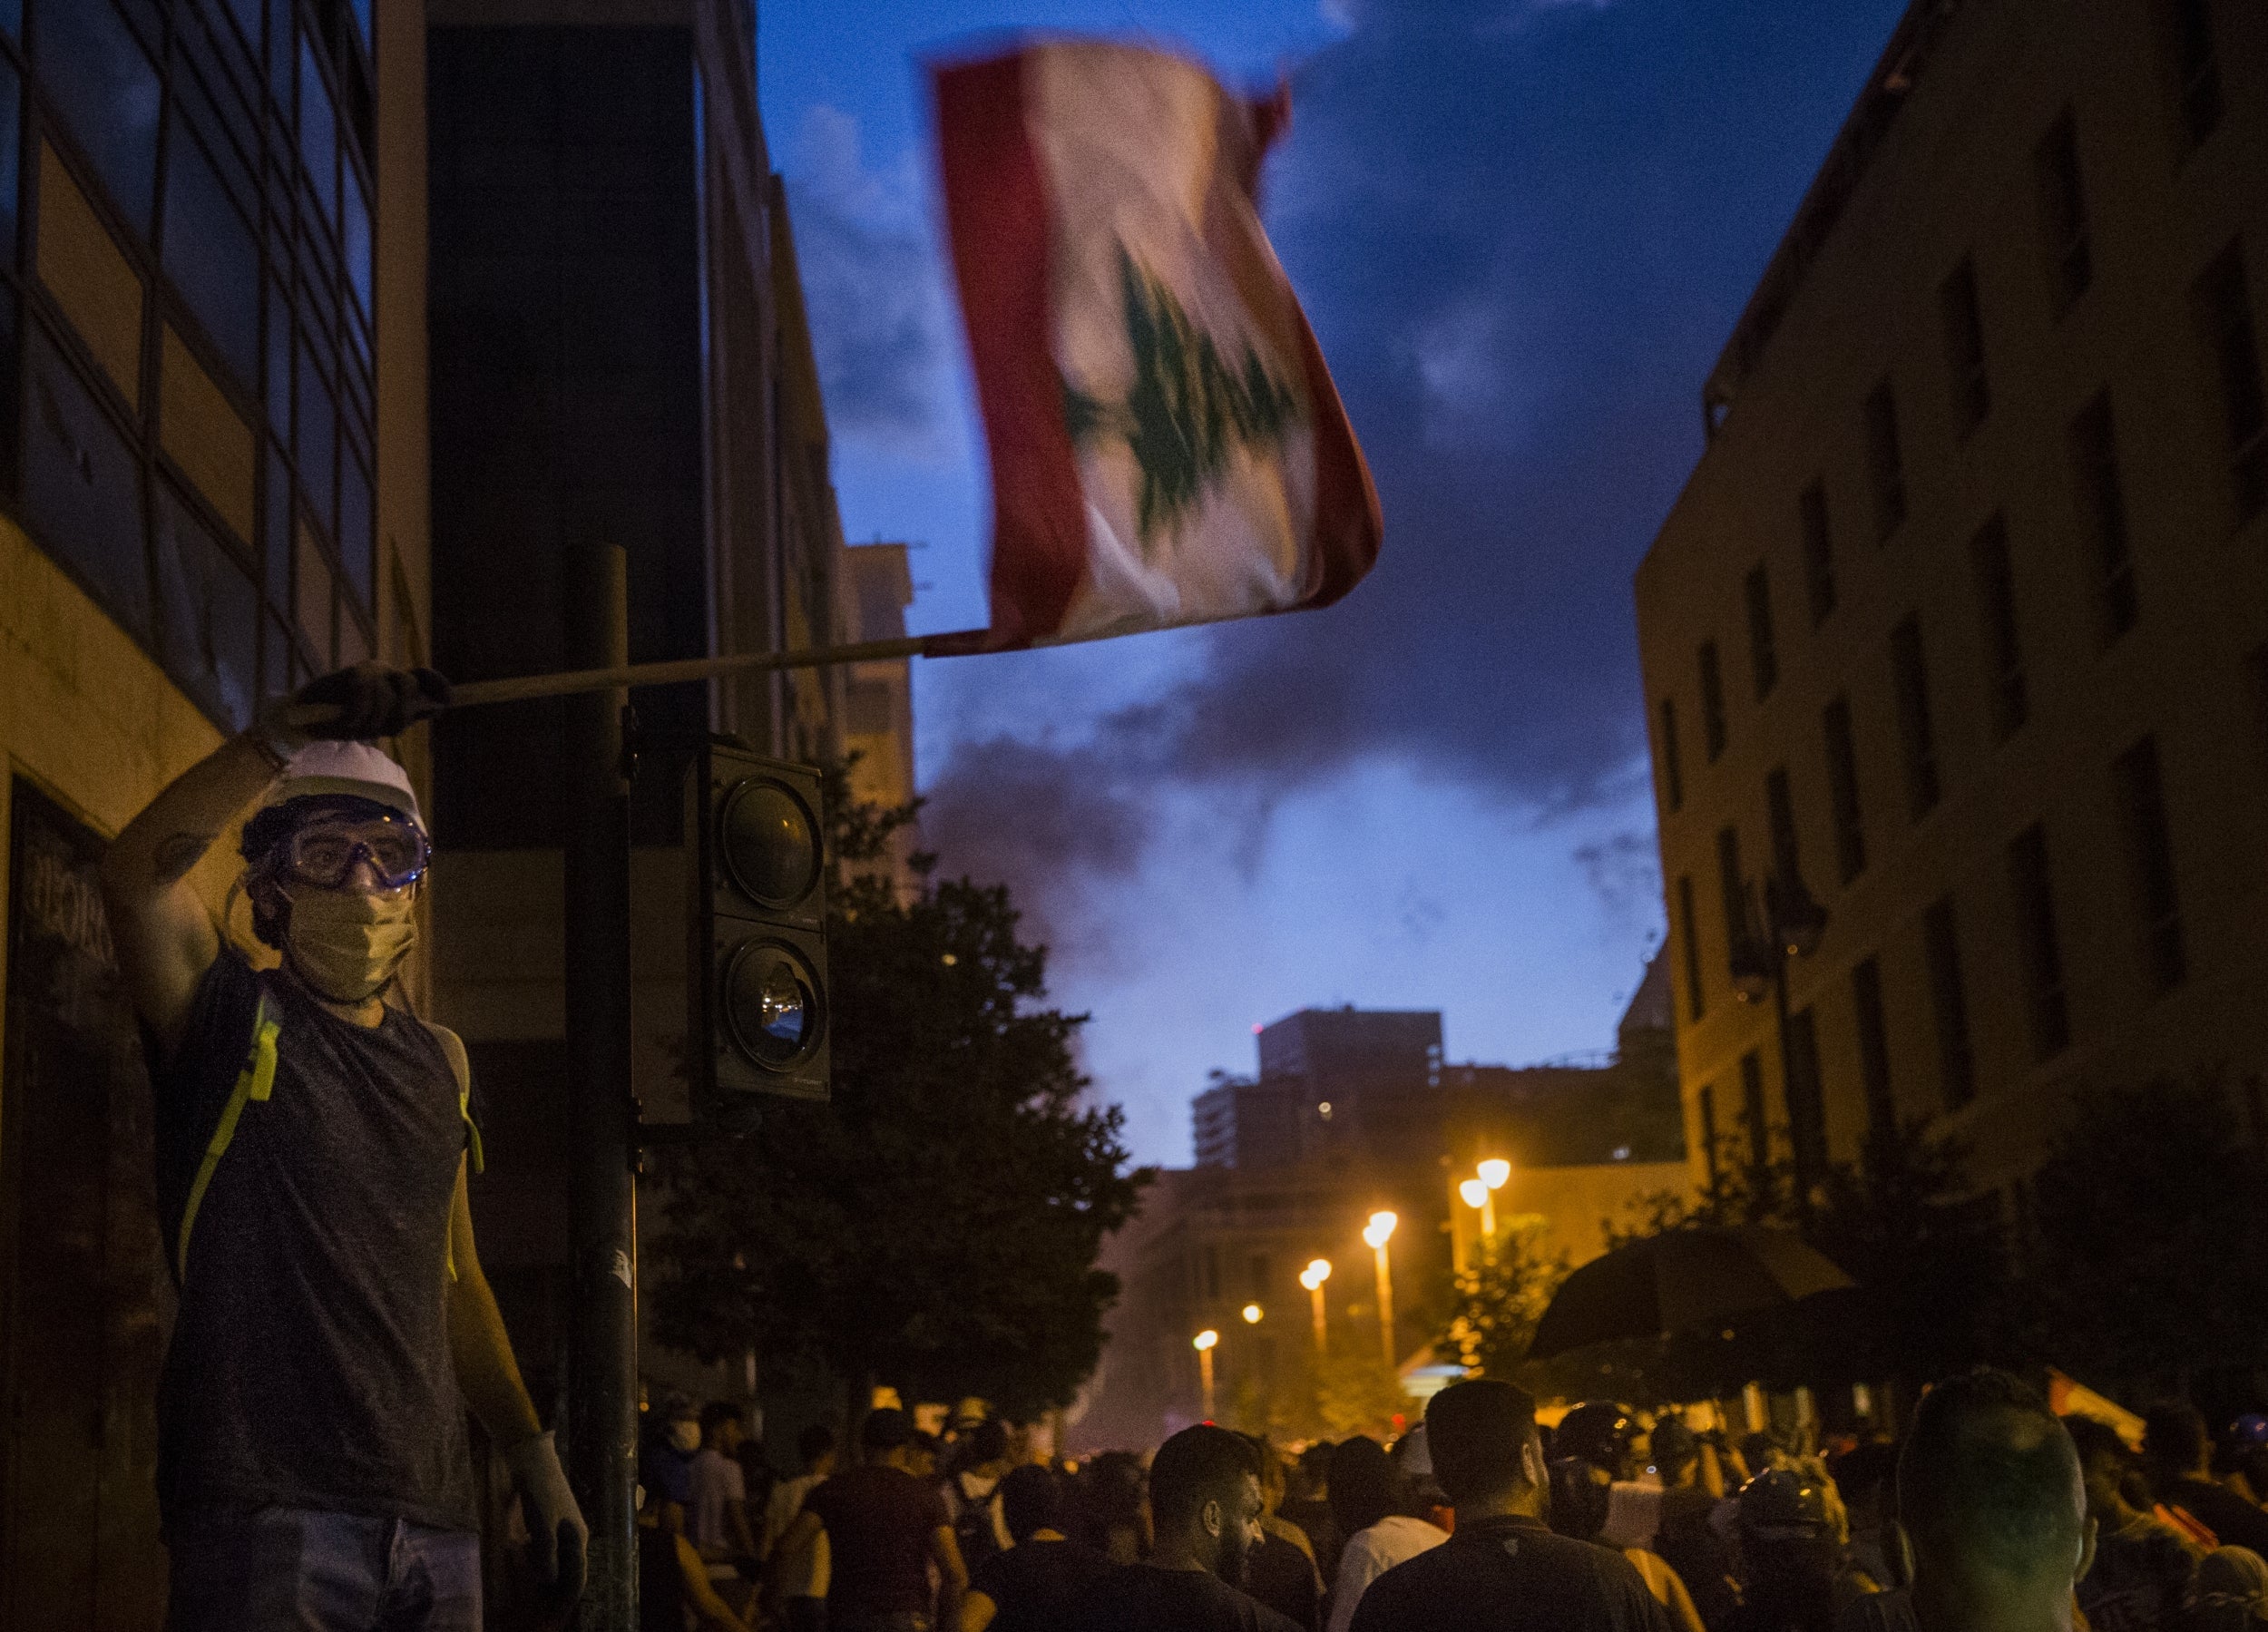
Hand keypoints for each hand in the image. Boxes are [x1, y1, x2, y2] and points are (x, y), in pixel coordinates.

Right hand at [286, 663, 452, 742]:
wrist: (305, 719)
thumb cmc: (345, 721)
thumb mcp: (379, 722)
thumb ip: (404, 714)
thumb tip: (437, 708)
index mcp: (397, 684)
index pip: (426, 677)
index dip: (439, 685)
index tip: (446, 702)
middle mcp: (388, 672)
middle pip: (409, 687)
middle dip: (399, 714)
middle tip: (380, 730)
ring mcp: (371, 670)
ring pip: (387, 695)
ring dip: (371, 721)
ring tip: (355, 729)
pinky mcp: (353, 672)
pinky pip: (364, 695)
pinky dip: (356, 716)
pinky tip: (346, 723)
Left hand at [505, 1431, 588, 1604]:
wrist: (532, 1460)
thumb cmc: (540, 1492)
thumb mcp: (542, 1526)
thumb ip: (546, 1556)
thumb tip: (547, 1582)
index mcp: (577, 1538)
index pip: (577, 1577)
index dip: (566, 1600)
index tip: (554, 1620)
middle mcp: (574, 1537)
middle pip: (567, 1572)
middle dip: (555, 1593)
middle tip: (540, 1614)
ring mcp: (562, 1529)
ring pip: (556, 1562)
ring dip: (545, 1578)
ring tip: (530, 1596)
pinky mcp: (549, 1523)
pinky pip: (547, 1552)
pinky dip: (538, 1563)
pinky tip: (523, 1565)